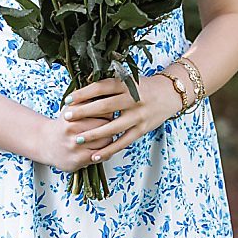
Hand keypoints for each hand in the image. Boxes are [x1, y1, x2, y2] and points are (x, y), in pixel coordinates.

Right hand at [36, 106, 116, 171]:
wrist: (46, 143)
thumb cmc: (66, 124)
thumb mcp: (73, 107)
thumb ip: (91, 100)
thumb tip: (113, 100)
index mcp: (72, 112)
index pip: (103, 110)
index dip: (108, 112)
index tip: (105, 115)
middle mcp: (71, 127)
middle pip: (106, 125)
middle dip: (109, 126)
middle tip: (105, 128)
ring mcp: (74, 144)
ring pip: (106, 140)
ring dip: (107, 140)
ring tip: (100, 138)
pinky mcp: (77, 159)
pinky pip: (101, 155)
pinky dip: (104, 152)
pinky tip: (97, 148)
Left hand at [51, 76, 175, 167]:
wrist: (171, 93)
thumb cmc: (143, 87)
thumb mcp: (128, 81)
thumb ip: (109, 87)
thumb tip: (81, 93)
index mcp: (127, 84)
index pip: (101, 87)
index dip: (83, 93)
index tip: (68, 100)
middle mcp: (134, 99)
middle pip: (104, 107)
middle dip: (83, 113)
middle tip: (66, 118)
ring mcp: (139, 115)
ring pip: (113, 127)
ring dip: (94, 134)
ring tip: (78, 139)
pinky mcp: (142, 129)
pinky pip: (123, 142)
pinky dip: (108, 150)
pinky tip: (95, 156)